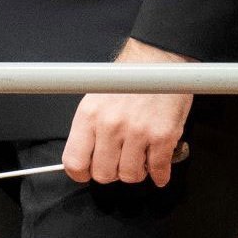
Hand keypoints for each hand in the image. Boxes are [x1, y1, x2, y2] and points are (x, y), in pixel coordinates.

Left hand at [62, 40, 194, 185]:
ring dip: (136, 172)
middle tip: (118, 163)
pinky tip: (158, 170)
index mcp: (88, 116)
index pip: (74, 161)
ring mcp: (137, 132)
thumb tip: (85, 159)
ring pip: (131, 175)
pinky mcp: (162, 135)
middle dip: (111, 173)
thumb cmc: (126, 80)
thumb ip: (89, 130)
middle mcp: (110, 125)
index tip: (88, 173)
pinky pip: (159, 170)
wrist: (157, 61)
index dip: (81, 174)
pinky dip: (159, 175)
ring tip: (138, 159)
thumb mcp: (94, 100)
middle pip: (103, 174)